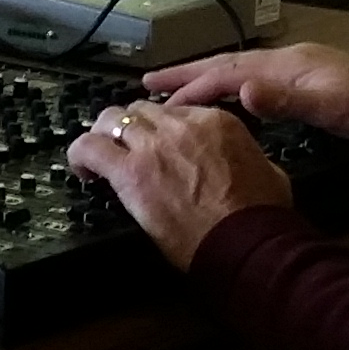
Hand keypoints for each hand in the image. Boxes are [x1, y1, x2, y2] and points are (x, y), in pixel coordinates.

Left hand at [68, 99, 289, 266]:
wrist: (246, 240)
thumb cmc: (261, 214)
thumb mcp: (268, 170)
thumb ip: (246, 153)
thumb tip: (239, 159)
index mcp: (215, 120)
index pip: (173, 110)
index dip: (159, 128)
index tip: (155, 144)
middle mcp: (180, 125)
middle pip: (139, 110)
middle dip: (129, 128)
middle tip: (125, 150)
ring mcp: (152, 145)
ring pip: (110, 120)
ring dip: (104, 136)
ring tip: (101, 158)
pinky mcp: (129, 171)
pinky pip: (90, 148)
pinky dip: (80, 155)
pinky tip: (84, 171)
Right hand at [140, 41, 348, 140]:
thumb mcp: (331, 107)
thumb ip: (285, 100)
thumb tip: (240, 90)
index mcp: (286, 65)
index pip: (225, 71)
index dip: (189, 84)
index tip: (156, 99)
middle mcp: (286, 61)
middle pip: (226, 64)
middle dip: (187, 73)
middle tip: (149, 84)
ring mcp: (298, 69)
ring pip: (239, 70)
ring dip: (206, 79)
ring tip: (178, 89)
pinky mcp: (309, 81)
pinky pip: (255, 79)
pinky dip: (231, 85)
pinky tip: (230, 97)